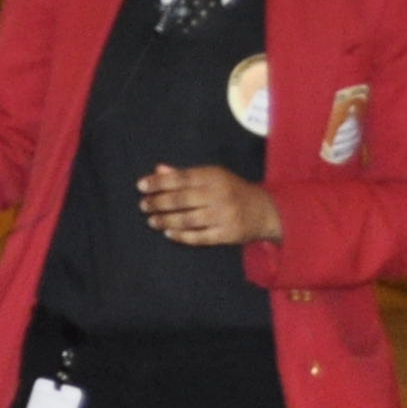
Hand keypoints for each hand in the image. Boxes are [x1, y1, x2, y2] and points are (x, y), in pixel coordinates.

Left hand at [138, 164, 280, 247]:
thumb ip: (184, 174)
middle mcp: (219, 195)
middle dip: (158, 202)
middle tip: (144, 205)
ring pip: (188, 219)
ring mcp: (224, 216)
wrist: (266, 210)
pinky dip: (182, 236)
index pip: (181, 178)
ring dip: (166, 220)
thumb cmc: (232, 190)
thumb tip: (157, 170)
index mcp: (214, 176)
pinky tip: (168, 233)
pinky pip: (200, 237)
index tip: (141, 186)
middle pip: (182, 199)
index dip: (159, 182)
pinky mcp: (227, 234)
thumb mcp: (213, 176)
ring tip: (152, 220)